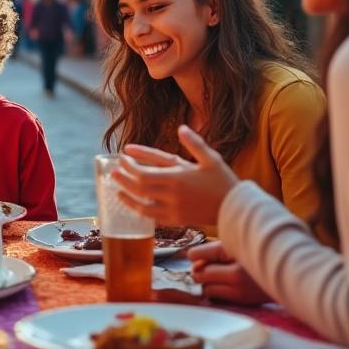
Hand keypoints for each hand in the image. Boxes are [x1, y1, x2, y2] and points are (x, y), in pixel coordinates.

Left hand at [111, 125, 239, 225]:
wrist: (236, 210)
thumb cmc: (224, 182)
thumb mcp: (211, 159)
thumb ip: (195, 144)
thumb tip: (182, 128)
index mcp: (178, 178)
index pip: (144, 173)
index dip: (129, 166)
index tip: (121, 157)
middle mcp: (172, 194)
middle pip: (139, 188)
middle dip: (124, 179)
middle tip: (113, 172)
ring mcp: (173, 209)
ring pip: (142, 206)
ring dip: (127, 198)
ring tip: (117, 191)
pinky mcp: (177, 220)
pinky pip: (154, 218)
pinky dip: (141, 212)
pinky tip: (135, 206)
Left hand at [187, 241, 270, 305]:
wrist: (287, 271)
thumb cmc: (254, 252)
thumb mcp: (234, 245)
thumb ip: (211, 253)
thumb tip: (193, 266)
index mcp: (232, 251)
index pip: (196, 254)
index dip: (195, 255)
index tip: (200, 256)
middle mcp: (236, 273)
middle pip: (199, 275)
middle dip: (201, 272)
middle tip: (213, 267)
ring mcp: (239, 290)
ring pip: (206, 289)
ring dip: (209, 284)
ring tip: (222, 277)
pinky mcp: (242, 301)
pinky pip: (217, 298)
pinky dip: (218, 293)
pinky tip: (228, 286)